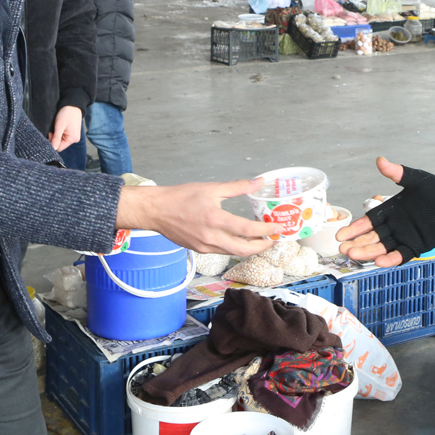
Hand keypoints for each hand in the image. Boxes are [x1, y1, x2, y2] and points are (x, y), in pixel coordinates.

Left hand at [48, 105, 82, 150]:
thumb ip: (56, 139)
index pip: (59, 148)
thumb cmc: (66, 114)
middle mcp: (75, 139)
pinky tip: (60, 127)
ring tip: (58, 126)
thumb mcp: (59, 127)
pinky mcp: (73, 133)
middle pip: (60, 144)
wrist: (72, 104)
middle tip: (54, 129)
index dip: (53, 142)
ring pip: (62, 140)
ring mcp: (74, 136)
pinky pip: (64, 136)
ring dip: (57, 135)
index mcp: (72, 139)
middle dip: (55, 138)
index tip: (51, 133)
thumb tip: (53, 149)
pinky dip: (60, 133)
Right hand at [116, 179, 274, 256]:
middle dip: (262, 246)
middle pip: (243, 249)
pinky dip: (234, 247)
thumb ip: (237, 187)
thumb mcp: (211, 188)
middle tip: (273, 239)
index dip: (266, 231)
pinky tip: (240, 239)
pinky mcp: (199, 249)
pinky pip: (221, 251)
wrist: (156, 210)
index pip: (247, 229)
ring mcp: (204, 246)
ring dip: (249, 248)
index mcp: (215, 219)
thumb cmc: (181, 197)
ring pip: (233, 253)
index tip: (278, 228)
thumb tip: (258, 182)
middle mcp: (211, 237)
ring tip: (260, 240)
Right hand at [336, 157, 406, 266]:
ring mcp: (404, 237)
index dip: (355, 228)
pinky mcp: (416, 246)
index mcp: (391, 211)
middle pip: (371, 237)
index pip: (368, 222)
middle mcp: (394, 226)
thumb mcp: (415, 179)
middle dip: (356, 243)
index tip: (341, 235)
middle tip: (341, 249)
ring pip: (382, 248)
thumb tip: (380, 159)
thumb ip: (396, 172)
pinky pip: (401, 255)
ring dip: (368, 252)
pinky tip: (378, 262)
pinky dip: (390, 259)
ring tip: (352, 255)